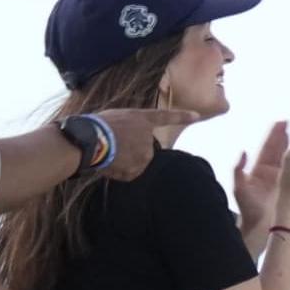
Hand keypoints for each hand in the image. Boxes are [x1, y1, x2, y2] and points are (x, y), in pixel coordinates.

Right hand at [85, 108, 201, 180]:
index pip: (166, 116)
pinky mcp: (138, 166)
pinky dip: (118, 173)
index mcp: (142, 118)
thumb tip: (125, 141)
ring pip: (136, 163)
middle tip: (112, 149)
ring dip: (123, 164)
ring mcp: (145, 152)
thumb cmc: (97, 127)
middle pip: (145, 150)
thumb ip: (128, 127)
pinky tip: (107, 165)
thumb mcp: (115, 119)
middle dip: (131, 153)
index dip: (182, 116)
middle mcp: (148, 136)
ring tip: (107, 155)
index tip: (197, 115)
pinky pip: (128, 174)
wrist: (93, 140)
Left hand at [231, 120, 289, 229]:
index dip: (274, 134)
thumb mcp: (240, 189)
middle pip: (279, 149)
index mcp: (258, 170)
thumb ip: (239, 170)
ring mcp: (281, 178)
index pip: (268, 147)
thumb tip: (243, 152)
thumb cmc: (248, 210)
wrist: (260, 228)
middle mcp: (271, 171)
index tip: (281, 122)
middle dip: (286, 135)